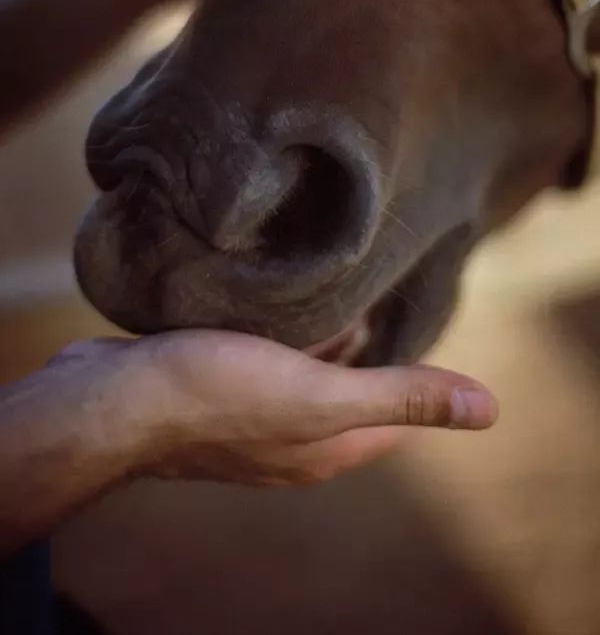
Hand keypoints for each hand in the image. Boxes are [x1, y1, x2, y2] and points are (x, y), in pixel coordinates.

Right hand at [65, 331, 497, 487]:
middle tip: (387, 289)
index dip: (419, 371)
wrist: (112, 401)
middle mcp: (294, 440)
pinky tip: (284, 297)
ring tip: (344, 283)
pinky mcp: (216, 390)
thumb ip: (401, 396)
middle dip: (373, 347)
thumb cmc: (216, 394)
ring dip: (328, 336)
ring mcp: (251, 418)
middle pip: (354, 390)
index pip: (398, 412)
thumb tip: (489, 410)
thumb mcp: (319, 394)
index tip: (426, 318)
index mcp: (328, 448)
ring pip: (308, 372)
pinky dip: (285, 333)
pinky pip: (267, 360)